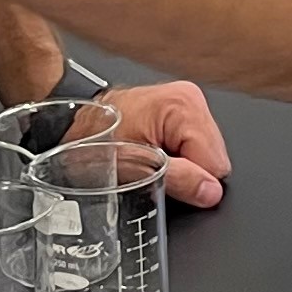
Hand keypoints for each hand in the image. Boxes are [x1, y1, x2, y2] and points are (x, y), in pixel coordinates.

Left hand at [100, 78, 230, 207]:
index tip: (163, 177)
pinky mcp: (182, 111)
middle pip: (214, 157)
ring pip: (207, 154)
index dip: (191, 180)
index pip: (216, 163)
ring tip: (152, 159)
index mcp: (183, 105)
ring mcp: (188, 103)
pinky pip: (196, 147)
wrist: (75, 127)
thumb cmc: (94, 142)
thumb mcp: (135, 169)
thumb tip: (211, 192)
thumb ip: (180, 181)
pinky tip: (157, 153)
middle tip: (154, 167)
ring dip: (183, 165)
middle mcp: (190, 98)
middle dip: (188, 171)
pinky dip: (179, 157)